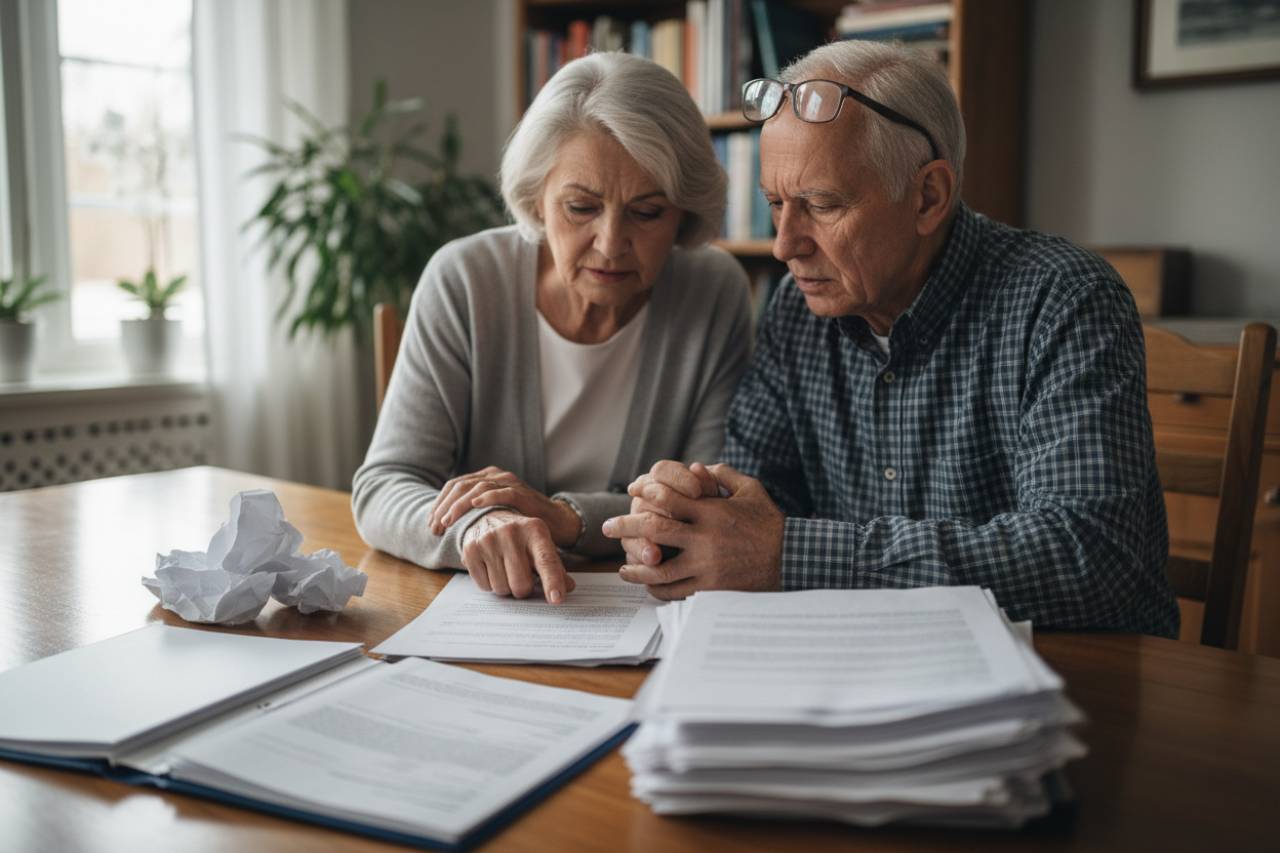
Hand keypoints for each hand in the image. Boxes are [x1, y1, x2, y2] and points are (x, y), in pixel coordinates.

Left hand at [430, 466, 581, 546]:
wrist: (554, 522)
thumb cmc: (519, 521)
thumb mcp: (491, 514)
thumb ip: (472, 513)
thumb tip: (443, 524)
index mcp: (484, 478)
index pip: (454, 486)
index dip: (439, 504)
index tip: (431, 525)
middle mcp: (495, 475)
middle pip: (460, 485)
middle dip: (444, 507)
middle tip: (435, 528)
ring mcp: (509, 482)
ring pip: (476, 488)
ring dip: (459, 506)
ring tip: (447, 522)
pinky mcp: (522, 493)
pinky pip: (502, 492)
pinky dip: (487, 497)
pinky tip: (475, 505)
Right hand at [461, 510, 575, 602]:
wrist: (487, 517)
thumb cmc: (520, 538)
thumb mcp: (540, 545)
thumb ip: (555, 566)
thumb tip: (568, 587)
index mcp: (535, 530)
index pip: (546, 561)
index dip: (552, 581)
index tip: (556, 599)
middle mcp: (511, 532)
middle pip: (521, 585)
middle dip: (523, 589)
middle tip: (521, 576)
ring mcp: (489, 540)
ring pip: (502, 588)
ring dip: (506, 586)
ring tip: (505, 568)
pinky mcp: (470, 549)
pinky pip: (484, 586)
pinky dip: (489, 584)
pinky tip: (491, 567)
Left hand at [602, 464, 783, 599]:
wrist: (791, 559)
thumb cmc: (769, 523)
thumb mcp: (751, 490)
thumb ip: (722, 476)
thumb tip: (695, 468)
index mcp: (711, 511)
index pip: (668, 499)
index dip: (645, 494)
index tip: (631, 492)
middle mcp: (704, 538)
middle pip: (654, 530)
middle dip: (626, 527)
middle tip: (606, 528)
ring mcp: (706, 565)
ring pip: (659, 568)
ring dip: (636, 568)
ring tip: (623, 568)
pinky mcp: (710, 588)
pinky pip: (676, 591)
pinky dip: (658, 589)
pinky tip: (649, 586)